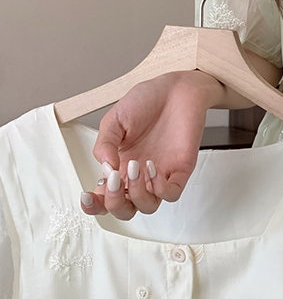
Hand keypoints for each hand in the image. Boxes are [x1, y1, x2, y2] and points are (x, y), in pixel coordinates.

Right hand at [78, 71, 223, 220]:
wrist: (176, 88)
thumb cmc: (146, 101)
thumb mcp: (114, 120)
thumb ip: (105, 145)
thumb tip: (105, 168)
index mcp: (119, 166)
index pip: (104, 197)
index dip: (94, 205)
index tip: (87, 195)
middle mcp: (138, 175)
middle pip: (125, 209)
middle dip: (115, 203)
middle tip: (115, 179)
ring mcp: (160, 174)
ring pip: (148, 206)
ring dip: (137, 194)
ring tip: (134, 167)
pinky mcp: (180, 170)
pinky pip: (171, 194)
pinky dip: (160, 189)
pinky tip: (151, 168)